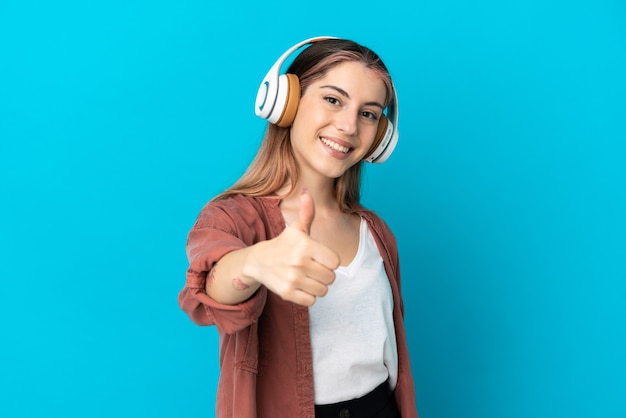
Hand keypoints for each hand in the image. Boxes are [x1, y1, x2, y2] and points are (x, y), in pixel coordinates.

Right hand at [248, 189, 339, 305]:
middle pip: (331, 278)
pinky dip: (308, 296)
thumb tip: (306, 191)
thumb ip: (307, 212)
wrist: (258, 261)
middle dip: (324, 275)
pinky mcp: (287, 293)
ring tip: (306, 277)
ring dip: (317, 286)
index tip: (319, 258)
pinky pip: (311, 301)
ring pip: (323, 291)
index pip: (335, 262)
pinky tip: (300, 286)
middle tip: (312, 268)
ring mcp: (292, 279)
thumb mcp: (296, 228)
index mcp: (305, 245)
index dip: (329, 261)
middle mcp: (299, 262)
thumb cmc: (284, 244)